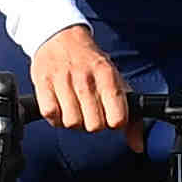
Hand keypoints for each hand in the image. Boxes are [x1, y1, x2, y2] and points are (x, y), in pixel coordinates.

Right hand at [26, 21, 132, 136]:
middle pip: (94, 125)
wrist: (60, 36)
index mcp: (107, 76)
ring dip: (73, 121)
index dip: (114, 123)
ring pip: (71, 123)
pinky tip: (60, 106)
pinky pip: (50, 115)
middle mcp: (86, 78)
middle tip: (90, 112)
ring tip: (74, 108)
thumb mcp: (116, 81)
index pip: (117, 118)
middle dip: (93, 124)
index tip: (110, 116)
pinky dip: (55, 117)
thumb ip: (130, 114)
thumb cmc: (90, 62)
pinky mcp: (43, 83)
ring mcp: (63, 80)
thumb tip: (138, 145)